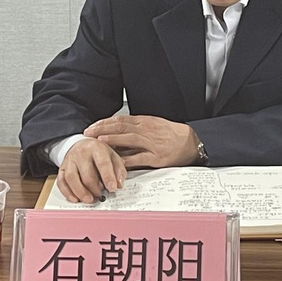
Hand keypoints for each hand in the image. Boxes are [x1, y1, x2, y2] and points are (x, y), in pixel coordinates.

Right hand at [57, 137, 126, 203]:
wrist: (82, 144)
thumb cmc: (99, 153)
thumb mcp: (113, 156)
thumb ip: (119, 169)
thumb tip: (119, 184)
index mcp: (97, 148)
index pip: (102, 163)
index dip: (108, 177)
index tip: (112, 188)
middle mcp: (81, 153)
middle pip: (87, 174)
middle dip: (95, 189)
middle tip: (101, 196)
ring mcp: (69, 160)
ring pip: (72, 178)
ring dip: (81, 192)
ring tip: (90, 199)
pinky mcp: (61, 168)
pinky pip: (61, 182)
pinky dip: (67, 192)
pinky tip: (75, 199)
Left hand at [83, 114, 198, 168]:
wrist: (191, 142)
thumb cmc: (171, 134)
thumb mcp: (154, 124)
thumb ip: (136, 127)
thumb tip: (117, 130)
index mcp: (145, 122)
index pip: (121, 119)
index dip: (105, 122)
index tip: (93, 126)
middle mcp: (147, 130)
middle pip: (122, 127)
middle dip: (104, 129)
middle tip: (90, 133)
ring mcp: (152, 144)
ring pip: (129, 139)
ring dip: (113, 139)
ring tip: (99, 141)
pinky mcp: (157, 157)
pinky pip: (139, 158)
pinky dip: (127, 159)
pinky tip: (117, 161)